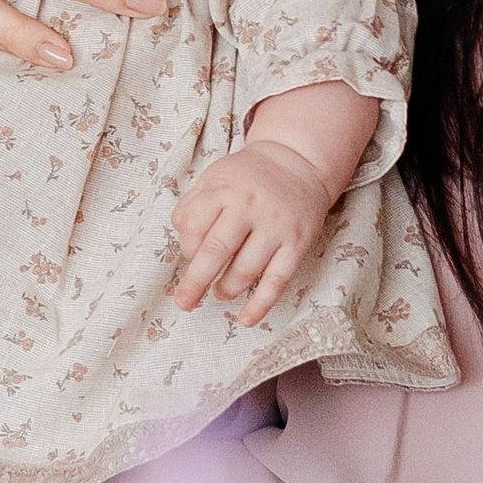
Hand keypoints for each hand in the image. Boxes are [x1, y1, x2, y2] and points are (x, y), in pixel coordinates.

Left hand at [171, 138, 334, 323]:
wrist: (298, 163)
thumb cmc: (247, 177)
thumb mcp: (214, 177)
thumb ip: (193, 206)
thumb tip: (185, 248)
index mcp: (224, 189)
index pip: (193, 225)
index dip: (186, 246)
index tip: (191, 253)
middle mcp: (250, 207)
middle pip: (217, 251)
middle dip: (196, 282)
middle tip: (184, 301)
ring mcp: (276, 226)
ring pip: (246, 269)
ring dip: (227, 289)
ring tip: (219, 292)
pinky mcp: (297, 243)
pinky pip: (277, 280)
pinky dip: (260, 304)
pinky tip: (246, 319)